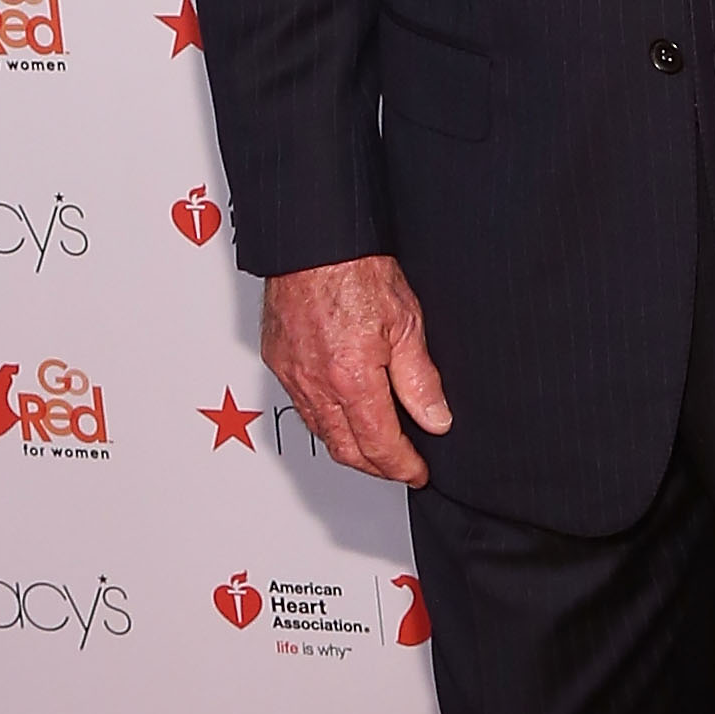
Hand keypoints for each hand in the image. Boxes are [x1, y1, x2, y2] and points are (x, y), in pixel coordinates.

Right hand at [260, 255, 452, 485]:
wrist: (314, 241)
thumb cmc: (356, 269)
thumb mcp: (407, 324)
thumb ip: (420, 380)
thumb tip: (436, 419)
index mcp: (351, 380)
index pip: (379, 445)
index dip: (401, 467)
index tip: (417, 472)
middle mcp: (315, 384)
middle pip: (346, 450)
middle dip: (376, 467)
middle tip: (401, 466)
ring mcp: (292, 375)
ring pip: (321, 432)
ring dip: (350, 447)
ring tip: (377, 446)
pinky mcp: (278, 362)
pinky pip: (303, 407)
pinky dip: (327, 422)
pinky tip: (344, 414)